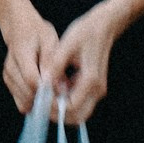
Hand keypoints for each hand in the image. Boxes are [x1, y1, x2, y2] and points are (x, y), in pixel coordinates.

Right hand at [0, 10, 61, 113]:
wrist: (20, 28)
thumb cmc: (38, 32)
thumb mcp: (49, 40)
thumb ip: (51, 62)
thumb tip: (54, 84)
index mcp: (21, 54)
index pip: (31, 79)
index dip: (46, 90)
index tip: (60, 95)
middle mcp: (10, 67)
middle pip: (27, 93)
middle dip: (44, 99)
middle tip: (59, 97)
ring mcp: (8, 76)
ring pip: (23, 101)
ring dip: (38, 102)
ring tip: (52, 93)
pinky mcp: (9, 82)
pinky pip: (21, 102)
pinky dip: (33, 101)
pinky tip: (43, 94)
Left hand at [50, 3, 119, 122]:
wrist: (104, 25)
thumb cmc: (86, 32)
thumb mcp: (66, 45)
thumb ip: (55, 66)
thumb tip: (42, 84)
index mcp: (91, 80)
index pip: (71, 107)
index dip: (53, 108)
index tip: (39, 99)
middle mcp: (97, 89)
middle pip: (77, 117)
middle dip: (57, 114)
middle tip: (40, 104)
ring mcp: (96, 90)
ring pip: (77, 112)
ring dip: (61, 109)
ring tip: (44, 97)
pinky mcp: (92, 87)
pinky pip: (78, 102)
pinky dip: (65, 102)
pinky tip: (52, 89)